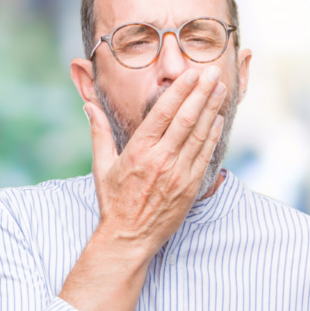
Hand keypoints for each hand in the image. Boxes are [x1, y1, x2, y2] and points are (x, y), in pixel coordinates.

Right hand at [84, 66, 226, 258]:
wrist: (129, 238)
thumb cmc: (114, 202)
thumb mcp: (102, 166)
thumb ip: (99, 133)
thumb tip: (89, 106)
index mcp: (139, 151)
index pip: (164, 112)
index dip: (181, 90)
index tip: (193, 74)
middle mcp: (161, 160)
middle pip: (186, 119)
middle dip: (202, 93)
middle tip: (214, 72)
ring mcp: (179, 174)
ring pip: (199, 135)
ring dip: (212, 109)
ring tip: (220, 89)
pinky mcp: (191, 187)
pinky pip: (205, 156)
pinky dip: (213, 135)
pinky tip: (218, 119)